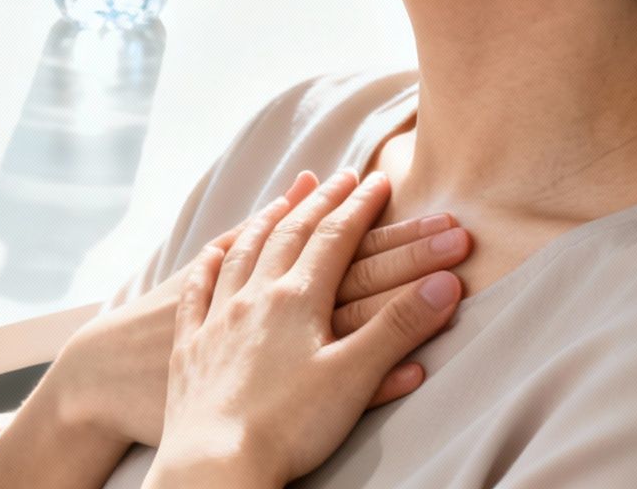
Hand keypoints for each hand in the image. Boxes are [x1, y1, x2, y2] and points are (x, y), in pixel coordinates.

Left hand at [145, 169, 462, 486]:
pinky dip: (209, 263)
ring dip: (267, 220)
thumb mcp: (356, 375)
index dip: (360, 206)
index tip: (380, 180)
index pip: (335, 237)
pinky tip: (214, 253)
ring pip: (242, 252)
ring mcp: (216, 319)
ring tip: (283, 201)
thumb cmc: (289, 426)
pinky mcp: (189, 347)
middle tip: (341, 177)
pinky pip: (196, 291)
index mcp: (297, 299)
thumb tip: (447, 282)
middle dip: (320, 201)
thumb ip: (400, 326)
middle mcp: (253, 296)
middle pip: (290, 233)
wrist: (215, 466)